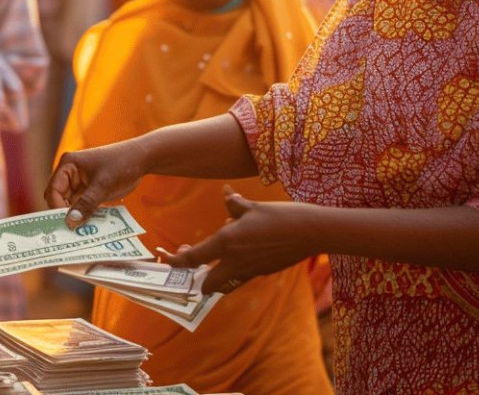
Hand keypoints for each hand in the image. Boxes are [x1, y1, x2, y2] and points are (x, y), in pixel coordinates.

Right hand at [45, 141, 149, 226]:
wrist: (142, 159)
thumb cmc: (121, 164)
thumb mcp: (103, 185)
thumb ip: (85, 204)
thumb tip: (70, 223)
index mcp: (68, 165)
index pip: (53, 190)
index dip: (57, 208)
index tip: (67, 224)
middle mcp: (70, 173)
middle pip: (59, 199)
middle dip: (65, 214)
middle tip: (73, 232)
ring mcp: (80, 182)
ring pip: (70, 204)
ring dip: (76, 216)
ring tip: (82, 232)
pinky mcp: (89, 190)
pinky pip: (81, 205)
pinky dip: (85, 214)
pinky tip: (90, 226)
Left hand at [162, 189, 315, 294]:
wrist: (311, 232)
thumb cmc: (280, 215)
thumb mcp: (253, 206)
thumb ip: (234, 203)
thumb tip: (225, 192)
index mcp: (227, 242)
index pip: (193, 258)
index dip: (176, 261)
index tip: (168, 258)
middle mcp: (235, 261)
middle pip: (206, 283)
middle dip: (196, 279)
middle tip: (193, 262)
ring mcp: (249, 270)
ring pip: (224, 285)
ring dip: (214, 279)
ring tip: (212, 264)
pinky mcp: (262, 273)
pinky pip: (240, 279)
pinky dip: (234, 273)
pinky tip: (239, 256)